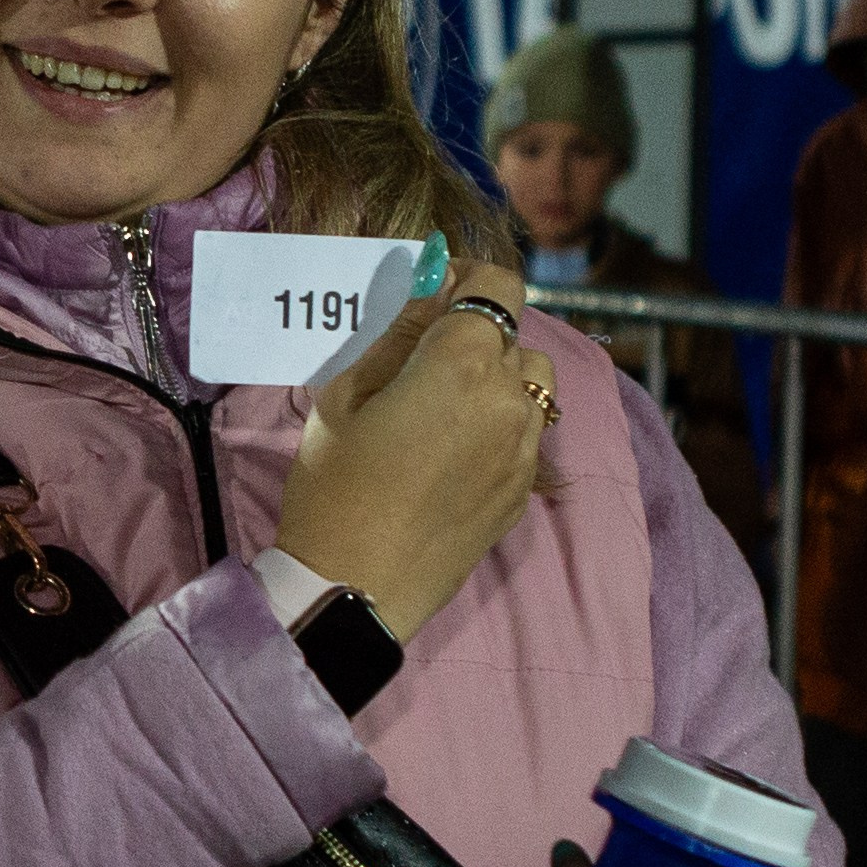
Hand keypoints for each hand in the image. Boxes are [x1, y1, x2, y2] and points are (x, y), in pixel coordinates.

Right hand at [274, 249, 554, 644]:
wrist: (355, 587)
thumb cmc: (334, 486)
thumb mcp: (346, 395)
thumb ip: (400, 333)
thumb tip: (432, 287)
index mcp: (462, 362)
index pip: (497, 286)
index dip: (470, 279)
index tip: (440, 290)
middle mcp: (509, 398)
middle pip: (514, 336)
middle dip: (477, 334)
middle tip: (426, 360)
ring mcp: (524, 449)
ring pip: (532, 385)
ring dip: (500, 379)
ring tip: (449, 406)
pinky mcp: (522, 491)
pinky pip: (525, 435)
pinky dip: (500, 426)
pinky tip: (452, 454)